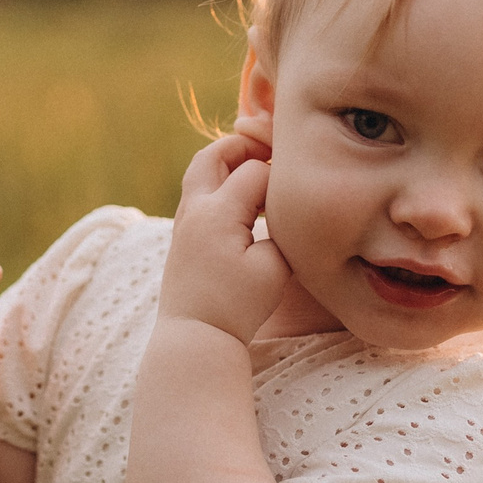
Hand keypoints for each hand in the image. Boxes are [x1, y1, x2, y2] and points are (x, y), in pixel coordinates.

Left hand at [158, 131, 290, 341]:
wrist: (195, 336)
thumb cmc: (237, 306)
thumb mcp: (274, 267)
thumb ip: (283, 228)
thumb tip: (283, 206)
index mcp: (218, 212)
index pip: (255, 171)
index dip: (281, 175)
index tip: (299, 189)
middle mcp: (195, 209)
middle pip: (213, 155)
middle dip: (243, 146)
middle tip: (270, 150)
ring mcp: (184, 222)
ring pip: (200, 171)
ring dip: (228, 163)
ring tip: (257, 168)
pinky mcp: (182, 236)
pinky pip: (198, 193)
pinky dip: (220, 184)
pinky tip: (243, 200)